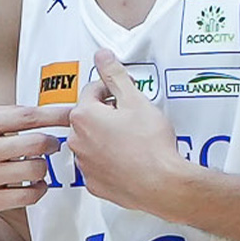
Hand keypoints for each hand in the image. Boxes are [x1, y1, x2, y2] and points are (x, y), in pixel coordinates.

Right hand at [0, 104, 72, 225]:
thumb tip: (40, 114)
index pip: (28, 115)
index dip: (57, 114)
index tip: (73, 114)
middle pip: (39, 143)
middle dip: (52, 143)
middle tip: (52, 144)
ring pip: (37, 170)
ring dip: (43, 167)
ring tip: (37, 165)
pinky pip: (30, 195)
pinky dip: (38, 189)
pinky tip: (33, 184)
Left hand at [68, 51, 185, 213]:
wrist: (162, 184)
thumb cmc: (150, 145)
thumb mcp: (135, 100)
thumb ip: (115, 75)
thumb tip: (102, 56)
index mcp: (84, 116)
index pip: (91, 90)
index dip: (112, 90)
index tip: (125, 95)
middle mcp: (77, 141)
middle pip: (89, 117)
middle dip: (108, 114)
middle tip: (132, 118)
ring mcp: (85, 164)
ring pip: (92, 141)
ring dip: (107, 137)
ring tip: (133, 140)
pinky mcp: (95, 183)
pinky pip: (98, 165)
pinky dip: (110, 160)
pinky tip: (129, 159)